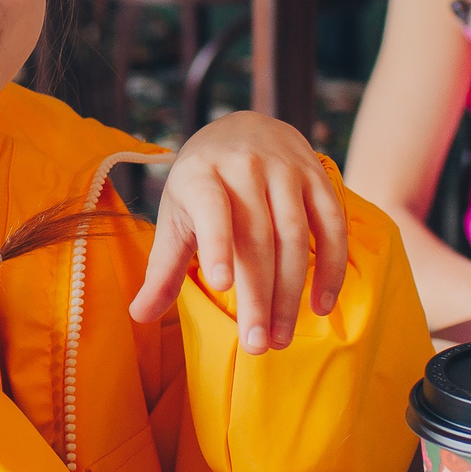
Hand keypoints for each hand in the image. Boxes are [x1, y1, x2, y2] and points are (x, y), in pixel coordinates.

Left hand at [130, 111, 348, 352]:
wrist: (243, 126)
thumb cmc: (202, 184)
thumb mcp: (176, 216)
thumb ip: (162, 267)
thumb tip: (139, 316)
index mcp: (200, 175)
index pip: (210, 207)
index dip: (217, 243)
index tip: (221, 285)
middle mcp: (243, 166)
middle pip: (257, 236)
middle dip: (258, 295)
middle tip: (257, 345)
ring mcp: (285, 169)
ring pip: (294, 235)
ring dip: (291, 292)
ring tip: (282, 337)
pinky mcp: (317, 177)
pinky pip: (331, 224)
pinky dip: (331, 267)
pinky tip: (321, 305)